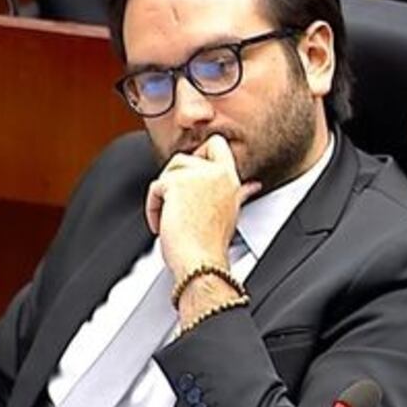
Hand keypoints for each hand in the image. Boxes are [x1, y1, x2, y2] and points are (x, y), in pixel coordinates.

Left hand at [145, 134, 260, 280]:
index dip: (200, 154)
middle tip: (181, 208)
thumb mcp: (232, 212)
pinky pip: (155, 187)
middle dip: (175, 183)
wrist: (201, 262)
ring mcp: (197, 176)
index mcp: (231, 178)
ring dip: (164, 196)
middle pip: (183, 159)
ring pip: (167, 172)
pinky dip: (153, 207)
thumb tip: (253, 186)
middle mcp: (216, 173)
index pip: (216, 144)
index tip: (195, 180)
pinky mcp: (176, 183)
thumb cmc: (212, 245)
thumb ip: (241, 193)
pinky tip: (165, 223)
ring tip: (174, 218)